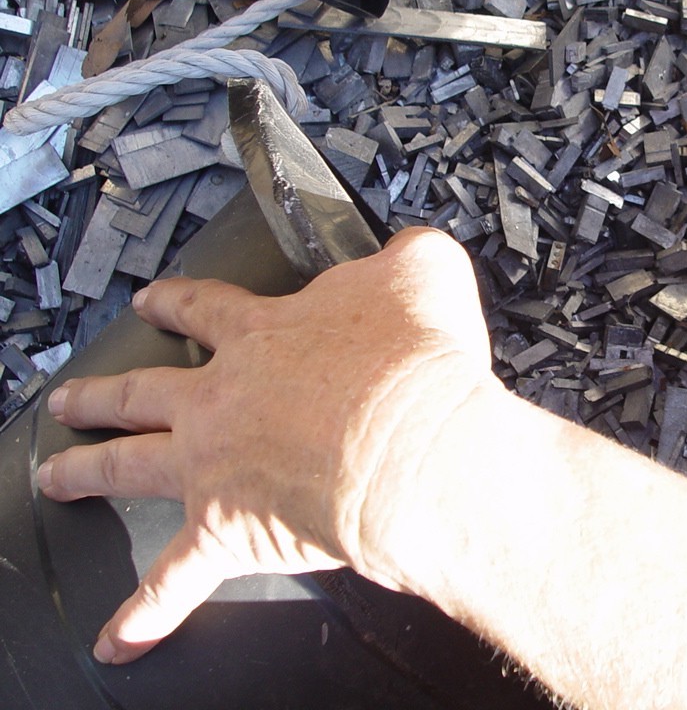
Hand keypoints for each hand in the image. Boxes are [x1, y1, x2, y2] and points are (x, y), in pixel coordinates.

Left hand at [37, 227, 499, 664]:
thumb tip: (410, 253)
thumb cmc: (417, 367)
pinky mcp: (225, 530)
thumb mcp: (425, 274)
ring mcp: (214, 464)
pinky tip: (120, 637)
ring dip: (87, 471)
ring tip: (58, 477)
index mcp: (266, 334)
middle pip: (144, 389)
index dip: (176, 302)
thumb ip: (407, 257)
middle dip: (104, 392)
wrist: (413, 445)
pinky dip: (144, 612)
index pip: (206, 309)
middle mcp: (224, 396)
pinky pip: (172, 580)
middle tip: (74, 397)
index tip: (153, 302)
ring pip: (130, 464)